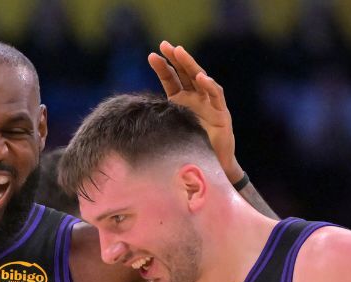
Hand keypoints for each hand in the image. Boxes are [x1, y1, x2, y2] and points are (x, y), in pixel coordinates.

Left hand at [148, 41, 242, 182]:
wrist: (211, 167)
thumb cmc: (189, 150)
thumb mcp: (169, 133)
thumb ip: (155, 124)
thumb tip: (129, 120)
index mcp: (182, 102)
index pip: (171, 80)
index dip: (163, 67)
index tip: (151, 55)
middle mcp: (196, 99)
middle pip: (185, 73)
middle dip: (176, 58)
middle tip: (165, 45)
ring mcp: (210, 104)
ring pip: (200, 79)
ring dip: (190, 65)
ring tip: (180, 52)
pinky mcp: (222, 113)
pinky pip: (216, 95)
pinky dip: (209, 85)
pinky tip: (201, 77)